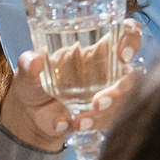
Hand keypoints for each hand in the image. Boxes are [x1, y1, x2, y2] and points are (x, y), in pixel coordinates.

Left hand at [5, 23, 143, 147]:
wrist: (30, 115)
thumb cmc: (34, 82)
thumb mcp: (27, 71)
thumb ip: (28, 64)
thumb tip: (34, 60)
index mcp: (96, 50)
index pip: (128, 34)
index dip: (132, 40)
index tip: (124, 55)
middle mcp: (108, 71)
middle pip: (131, 76)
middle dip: (120, 90)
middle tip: (98, 102)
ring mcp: (107, 94)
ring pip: (123, 103)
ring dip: (105, 114)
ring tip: (79, 121)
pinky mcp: (101, 116)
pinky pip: (107, 122)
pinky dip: (89, 125)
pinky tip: (68, 125)